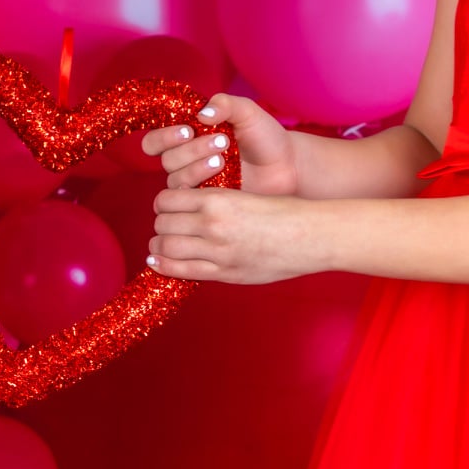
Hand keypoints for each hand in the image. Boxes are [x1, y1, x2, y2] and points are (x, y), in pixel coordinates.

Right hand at [141, 92, 299, 195]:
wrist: (287, 164)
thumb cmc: (264, 136)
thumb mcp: (247, 112)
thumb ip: (225, 104)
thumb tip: (202, 113)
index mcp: (188, 136)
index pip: (155, 140)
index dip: (163, 136)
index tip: (189, 129)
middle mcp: (186, 159)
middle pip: (166, 159)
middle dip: (190, 149)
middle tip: (221, 141)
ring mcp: (196, 182)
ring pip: (175, 179)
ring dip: (195, 166)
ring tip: (223, 158)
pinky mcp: (207, 200)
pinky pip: (190, 197)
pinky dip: (202, 183)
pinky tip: (223, 172)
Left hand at [146, 186, 323, 283]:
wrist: (310, 236)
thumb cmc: (282, 213)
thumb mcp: (243, 196)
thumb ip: (213, 203)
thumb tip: (184, 206)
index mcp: (217, 199)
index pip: (167, 199)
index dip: (164, 204)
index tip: (169, 207)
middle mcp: (212, 224)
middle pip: (162, 223)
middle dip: (161, 225)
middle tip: (167, 227)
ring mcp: (217, 251)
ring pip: (166, 246)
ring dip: (159, 245)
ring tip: (162, 245)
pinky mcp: (225, 272)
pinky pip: (181, 270)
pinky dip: (164, 265)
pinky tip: (158, 262)